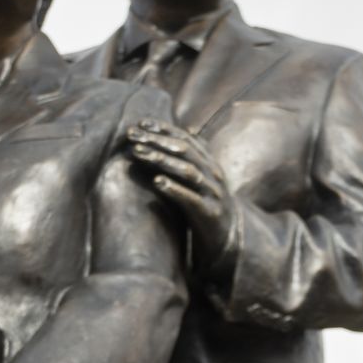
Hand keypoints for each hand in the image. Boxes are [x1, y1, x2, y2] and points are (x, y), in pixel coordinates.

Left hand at [125, 120, 237, 265]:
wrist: (230, 239)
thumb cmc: (208, 205)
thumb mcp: (202, 179)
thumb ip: (192, 158)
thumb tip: (187, 130)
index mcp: (209, 163)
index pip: (186, 139)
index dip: (164, 129)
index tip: (141, 123)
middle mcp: (213, 174)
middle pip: (184, 151)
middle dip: (157, 140)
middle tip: (132, 136)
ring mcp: (213, 193)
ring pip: (187, 171)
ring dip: (161, 160)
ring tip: (138, 153)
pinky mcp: (210, 213)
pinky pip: (191, 199)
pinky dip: (174, 189)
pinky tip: (157, 182)